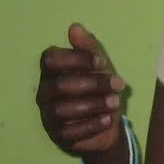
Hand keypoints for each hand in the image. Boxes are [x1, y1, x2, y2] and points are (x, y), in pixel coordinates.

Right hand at [35, 23, 127, 155]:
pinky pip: (70, 132)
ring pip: (63, 109)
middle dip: (93, 84)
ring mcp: (48, 116)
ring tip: (115, 103)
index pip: (50, 59)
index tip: (102, 63)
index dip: (76, 59)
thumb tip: (75, 27)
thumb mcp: (100, 67)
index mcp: (52, 71)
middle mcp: (45, 92)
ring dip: (94, 104)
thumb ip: (88, 47)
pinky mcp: (58, 136)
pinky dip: (91, 125)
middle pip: (60, 85)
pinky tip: (108, 119)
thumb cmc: (99, 89)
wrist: (107, 123)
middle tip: (118, 85)